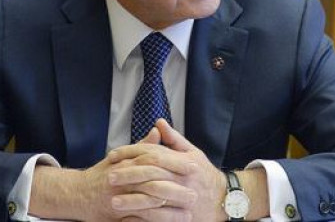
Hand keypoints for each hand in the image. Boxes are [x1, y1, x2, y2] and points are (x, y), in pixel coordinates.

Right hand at [30, 127, 192, 220]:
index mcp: (127, 163)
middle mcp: (123, 181)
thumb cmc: (102, 174)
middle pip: (153, 185)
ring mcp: (119, 200)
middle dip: (176, 191)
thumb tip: (158, 130)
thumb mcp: (121, 156)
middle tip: (194, 194)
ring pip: (148, 206)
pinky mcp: (116, 216)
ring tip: (188, 214)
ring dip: (169, 212)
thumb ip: (142, 146)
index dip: (176, 165)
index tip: (194, 167)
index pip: (155, 161)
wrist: (77, 193)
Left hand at [108, 119, 225, 221]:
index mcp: (184, 162)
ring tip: (113, 202)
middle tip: (109, 177)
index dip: (131, 153)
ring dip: (132, 200)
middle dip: (128, 175)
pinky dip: (142, 219)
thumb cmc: (204, 174)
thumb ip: (174, 139)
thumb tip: (158, 122)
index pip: (153, 153)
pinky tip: (127, 219)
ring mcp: (184, 199)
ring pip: (154, 199)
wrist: (225, 200)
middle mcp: (184, 179)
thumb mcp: (193, 153)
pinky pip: (159, 219)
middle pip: (151, 174)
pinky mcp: (182, 217)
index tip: (113, 156)